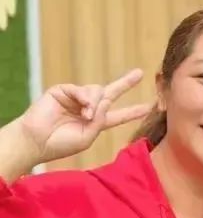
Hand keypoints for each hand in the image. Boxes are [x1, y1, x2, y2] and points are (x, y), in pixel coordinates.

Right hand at [16, 69, 149, 166]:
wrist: (37, 141)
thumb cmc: (61, 144)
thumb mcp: (89, 136)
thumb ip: (101, 120)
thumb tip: (106, 101)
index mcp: (96, 122)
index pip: (118, 115)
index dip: (133, 111)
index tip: (150, 106)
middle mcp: (88, 108)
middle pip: (111, 93)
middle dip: (125, 83)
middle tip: (140, 74)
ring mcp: (76, 98)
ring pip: (98, 91)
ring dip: (96, 103)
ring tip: (87, 115)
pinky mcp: (64, 91)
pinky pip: (82, 89)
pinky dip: (85, 99)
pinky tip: (83, 109)